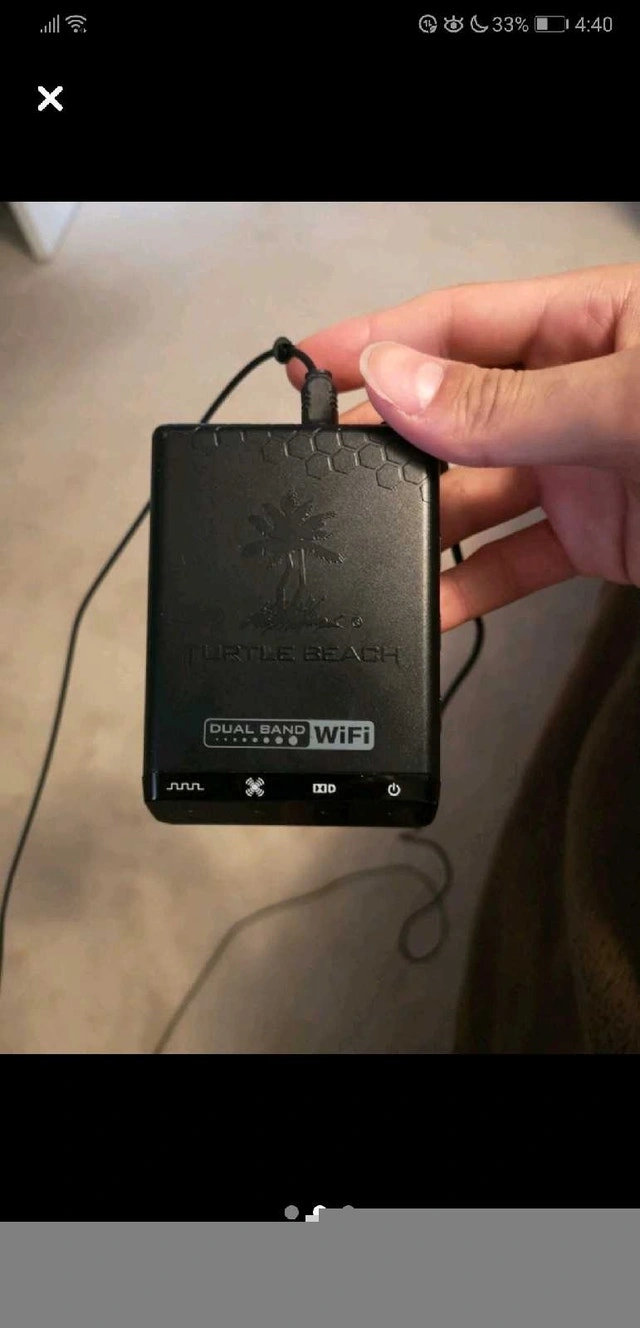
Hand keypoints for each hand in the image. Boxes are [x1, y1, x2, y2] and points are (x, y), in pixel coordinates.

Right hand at [288, 264, 639, 629]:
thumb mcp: (624, 405)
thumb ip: (509, 402)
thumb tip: (394, 383)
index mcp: (590, 325)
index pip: (459, 323)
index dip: (377, 342)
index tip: (307, 366)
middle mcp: (577, 391)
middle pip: (454, 412)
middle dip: (387, 442)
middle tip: (322, 470)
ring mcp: (584, 467)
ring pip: (475, 493)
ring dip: (418, 526)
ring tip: (362, 547)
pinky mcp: (596, 537)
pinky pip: (514, 559)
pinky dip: (469, 587)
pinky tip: (425, 607)